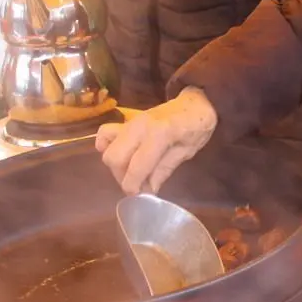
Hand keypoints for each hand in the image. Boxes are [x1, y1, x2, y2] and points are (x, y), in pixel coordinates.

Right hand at [96, 87, 218, 193]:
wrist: (195, 104)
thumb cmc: (196, 128)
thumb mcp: (186, 152)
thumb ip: (164, 170)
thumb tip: (148, 191)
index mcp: (159, 133)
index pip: (137, 165)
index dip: (133, 185)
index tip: (138, 197)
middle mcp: (139, 126)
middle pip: (114, 157)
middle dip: (122, 176)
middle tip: (137, 184)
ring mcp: (130, 122)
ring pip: (107, 148)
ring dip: (116, 166)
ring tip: (132, 172)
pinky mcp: (126, 122)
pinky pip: (105, 133)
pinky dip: (105, 146)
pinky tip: (119, 155)